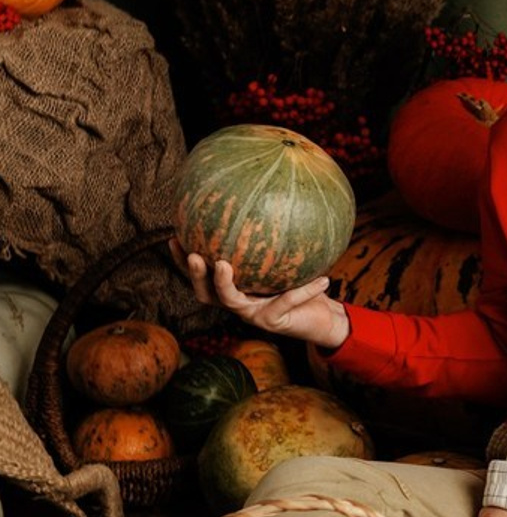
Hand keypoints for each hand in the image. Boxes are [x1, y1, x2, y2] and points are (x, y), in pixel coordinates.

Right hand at [171, 240, 350, 347]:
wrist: (323, 318)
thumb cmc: (304, 281)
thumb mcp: (291, 257)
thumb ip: (279, 236)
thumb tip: (280, 193)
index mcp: (237, 288)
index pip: (203, 276)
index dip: (183, 261)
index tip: (173, 237)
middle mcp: (240, 303)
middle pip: (206, 292)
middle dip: (196, 274)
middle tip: (193, 254)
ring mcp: (254, 315)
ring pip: (231, 300)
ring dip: (223, 283)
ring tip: (224, 263)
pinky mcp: (274, 323)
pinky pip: (286, 301)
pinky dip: (304, 289)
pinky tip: (323, 278)